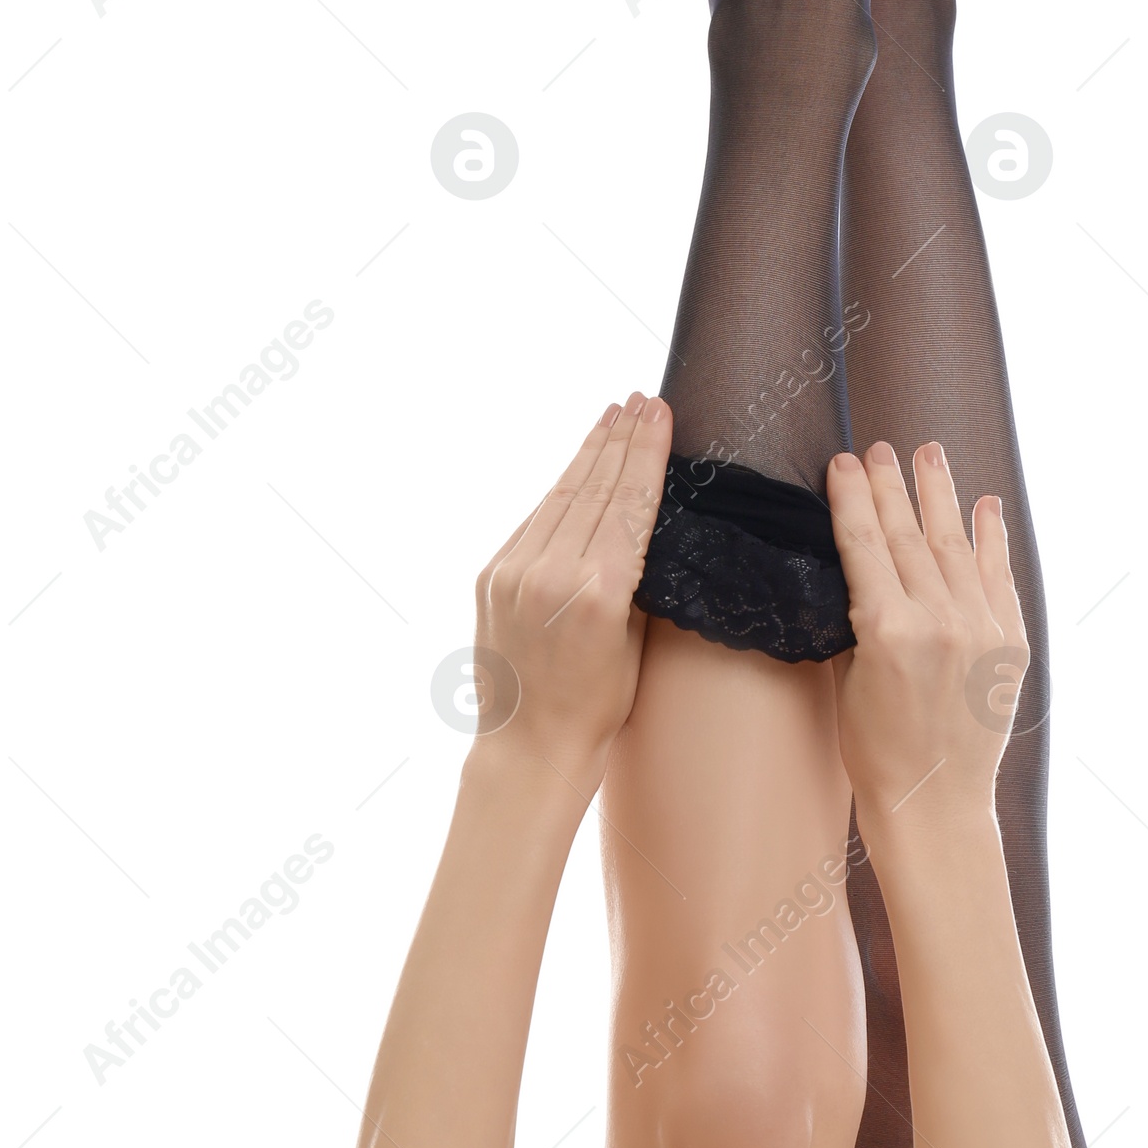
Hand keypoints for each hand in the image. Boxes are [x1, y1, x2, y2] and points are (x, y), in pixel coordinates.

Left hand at [469, 394, 672, 808]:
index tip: (657, 411)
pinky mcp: (490, 575)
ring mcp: (513, 572)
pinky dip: (561, 490)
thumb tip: (645, 518)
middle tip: (639, 399)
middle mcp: (549, 573)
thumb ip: (636, 576)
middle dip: (619, 439)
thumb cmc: (598, 707)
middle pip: (594, 487)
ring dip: (588, 454)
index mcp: (597, 593)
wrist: (528, 748)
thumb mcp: (636, 642)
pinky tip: (579, 468)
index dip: (645, 453)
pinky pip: (534, 520)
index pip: (629, 503)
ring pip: (560, 496)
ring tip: (611, 417)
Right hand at [825, 440, 1028, 858]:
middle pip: (909, 535)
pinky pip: (998, 577)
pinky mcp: (1011, 644)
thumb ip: (862, 615)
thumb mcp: (849, 677)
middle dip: (892, 487)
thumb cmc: (876, 750)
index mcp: (887, 630)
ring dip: (940, 497)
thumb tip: (867, 560)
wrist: (935, 802)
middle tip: (880, 448)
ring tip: (928, 454)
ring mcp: (981, 630)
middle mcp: (939, 621)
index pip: (865, 545)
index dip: (853, 500)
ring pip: (954, 546)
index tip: (843, 463)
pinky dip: (990, 539)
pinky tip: (983, 506)